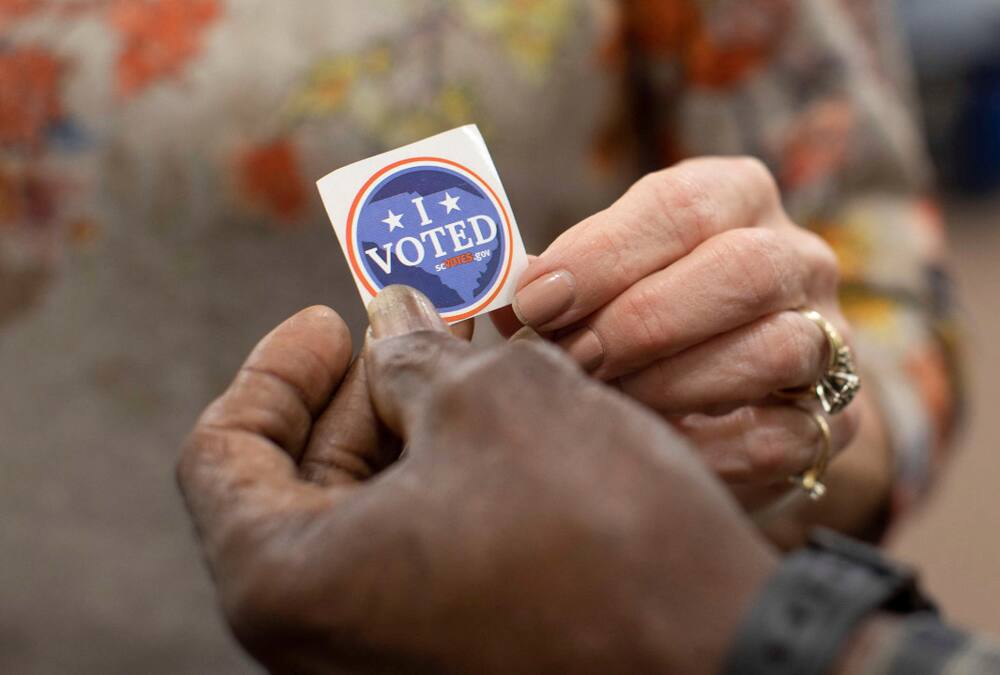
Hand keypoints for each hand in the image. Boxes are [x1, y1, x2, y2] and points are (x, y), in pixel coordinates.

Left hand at [178, 286, 776, 673]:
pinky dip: (447, 486)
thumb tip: (391, 319)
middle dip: (360, 394)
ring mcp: (389, 655)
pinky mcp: (454, 657)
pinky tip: (504, 431)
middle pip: (298, 485)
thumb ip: (413, 353)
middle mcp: (320, 641)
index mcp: (288, 581)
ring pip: (368, 520)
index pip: (225, 453)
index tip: (331, 317)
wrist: (716, 649)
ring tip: (473, 367)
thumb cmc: (595, 528)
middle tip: (421, 329)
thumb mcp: (494, 399)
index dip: (277, 368)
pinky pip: (420, 558)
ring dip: (412, 432)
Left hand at [503, 157, 864, 512]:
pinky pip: (780, 436)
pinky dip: (708, 448)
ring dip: (674, 382)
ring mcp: (829, 340)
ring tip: (609, 403)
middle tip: (571, 359)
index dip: (604, 252)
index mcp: (739, 198)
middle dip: (643, 319)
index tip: (535, 301)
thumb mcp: (612, 279)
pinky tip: (654, 448)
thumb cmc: (652, 321)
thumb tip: (488, 293)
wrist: (739, 400)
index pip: (682, 203)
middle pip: (742, 269)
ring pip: (773, 348)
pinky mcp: (838, 420)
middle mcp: (799, 258)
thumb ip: (565, 279)